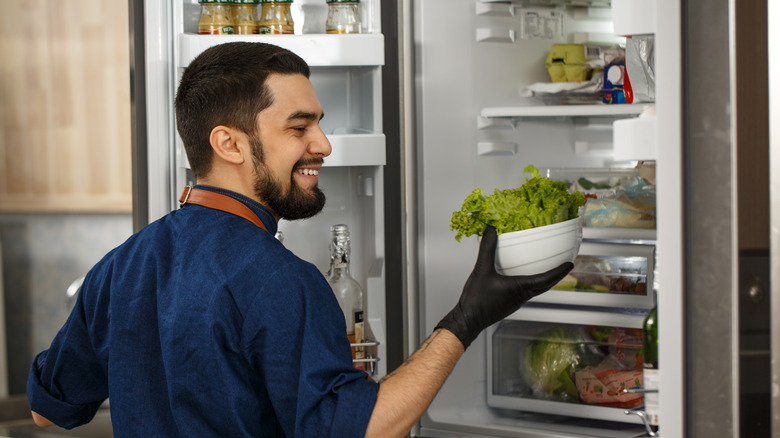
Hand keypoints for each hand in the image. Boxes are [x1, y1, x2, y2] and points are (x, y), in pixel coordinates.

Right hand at [435, 226, 573, 348]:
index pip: (546, 279)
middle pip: (546, 286)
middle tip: (564, 266)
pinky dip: (533, 283)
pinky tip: (523, 276)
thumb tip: (491, 231)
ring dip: (545, 280)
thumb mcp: (481, 270)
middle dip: (556, 275)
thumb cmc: (476, 301)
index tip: (570, 264)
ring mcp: (516, 301)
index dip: (560, 271)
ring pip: (537, 290)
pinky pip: (527, 292)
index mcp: (520, 289)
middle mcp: (522, 296)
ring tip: (548, 269)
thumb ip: (487, 248)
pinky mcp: (510, 303)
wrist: (468, 320)